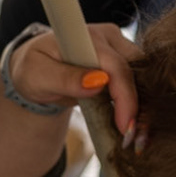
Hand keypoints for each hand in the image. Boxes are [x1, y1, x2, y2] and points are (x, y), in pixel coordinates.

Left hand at [7, 24, 144, 131]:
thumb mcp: (38, 75)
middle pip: (136, 71)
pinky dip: (137, 106)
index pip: (116, 65)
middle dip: (138, 106)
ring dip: (142, 108)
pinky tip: (135, 128)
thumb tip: (98, 82)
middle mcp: (108, 38)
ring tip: (137, 138)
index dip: (125, 96)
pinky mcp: (123, 62)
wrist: (36, 69)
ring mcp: (118, 49)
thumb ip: (66, 78)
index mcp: (86, 36)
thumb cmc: (33, 69)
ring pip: (142, 78)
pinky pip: (137, 84)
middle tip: (134, 139)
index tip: (125, 127)